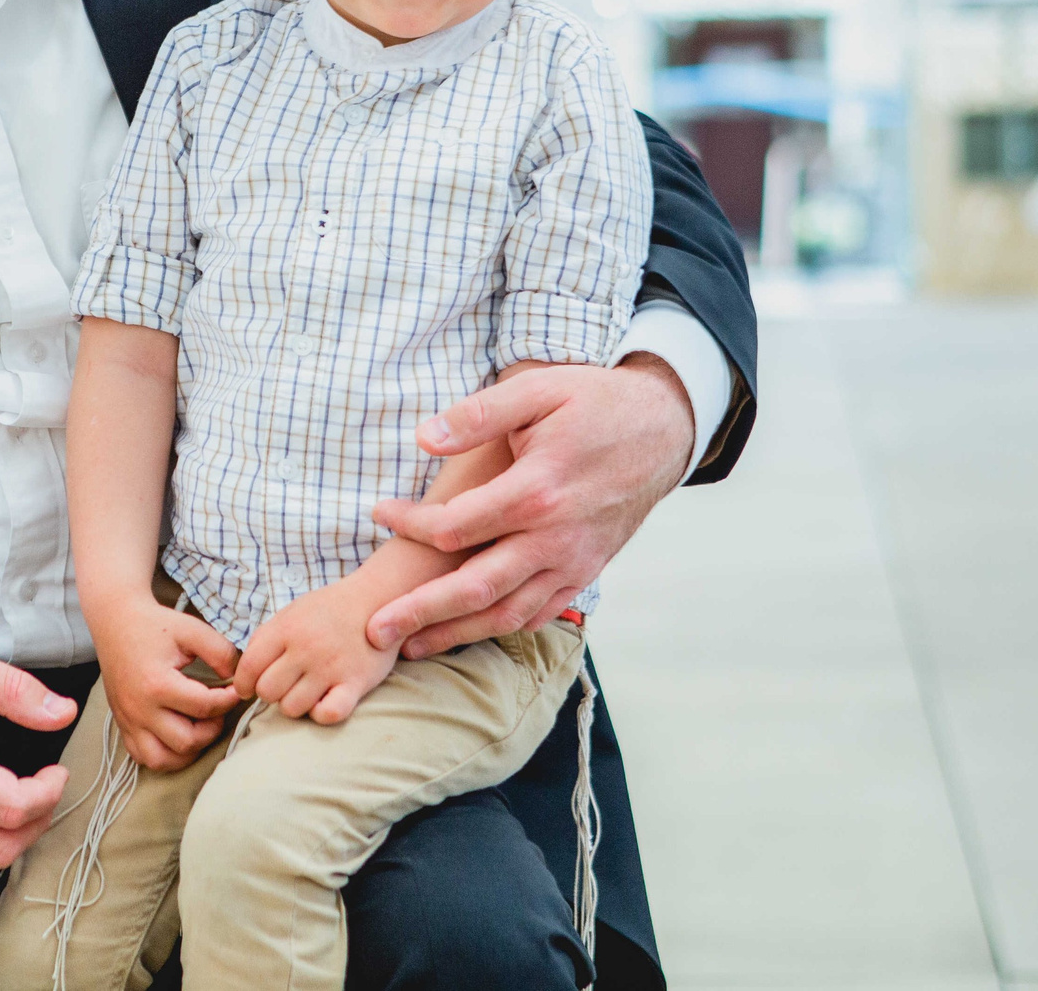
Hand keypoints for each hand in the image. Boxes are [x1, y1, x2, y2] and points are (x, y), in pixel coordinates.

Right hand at [88, 594, 241, 772]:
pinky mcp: (123, 726)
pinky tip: (178, 735)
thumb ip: (220, 652)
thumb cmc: (154, 625)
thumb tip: (236, 679)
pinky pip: (144, 757)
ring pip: (163, 760)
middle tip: (218, 709)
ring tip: (199, 726)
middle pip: (187, 741)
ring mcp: (129, 721)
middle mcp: (140, 709)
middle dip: (211, 729)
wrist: (116, 623)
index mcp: (157, 684)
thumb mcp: (192, 629)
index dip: (229, 700)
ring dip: (189, 749)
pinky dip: (165, 755)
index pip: (205, 707)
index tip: (236, 690)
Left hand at [234, 582, 398, 723]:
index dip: (243, 684)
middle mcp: (306, 648)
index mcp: (286, 628)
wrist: (376, 598)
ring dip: (295, 705)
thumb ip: (265, 638)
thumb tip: (243, 671)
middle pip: (267, 692)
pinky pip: (328, 714)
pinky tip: (325, 701)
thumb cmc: (329, 609)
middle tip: (283, 686)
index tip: (248, 689)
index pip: (248, 668)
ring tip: (305, 692)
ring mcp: (331, 667)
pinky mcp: (355, 682)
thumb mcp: (291, 612)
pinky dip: (322, 714)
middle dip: (270, 694)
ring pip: (292, 708)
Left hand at [367, 353, 693, 658]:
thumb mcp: (539, 390)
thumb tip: (424, 438)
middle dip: (421, 611)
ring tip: (411, 647)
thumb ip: (479, 413)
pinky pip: (540, 613)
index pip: (456, 526)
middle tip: (374, 628)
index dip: (410, 524)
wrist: (663, 428)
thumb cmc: (594, 402)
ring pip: (507, 613)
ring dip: (456, 634)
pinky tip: (471, 631)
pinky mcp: (586, 570)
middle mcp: (556, 537)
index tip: (380, 513)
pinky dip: (503, 628)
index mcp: (537, 491)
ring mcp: (574, 561)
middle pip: (476, 588)